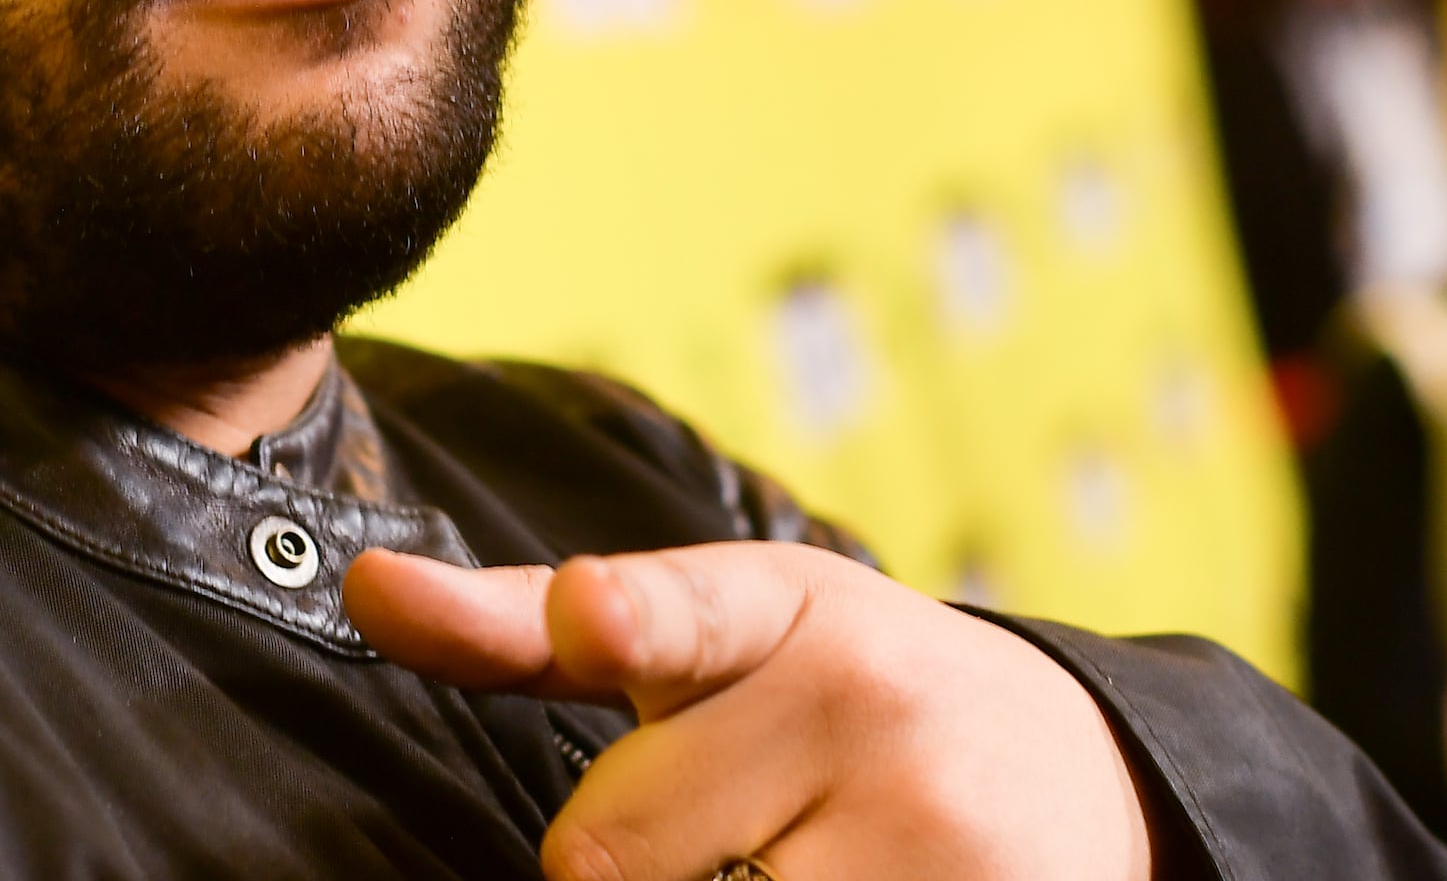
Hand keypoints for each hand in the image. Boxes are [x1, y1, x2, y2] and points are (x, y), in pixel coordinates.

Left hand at [347, 541, 1150, 880]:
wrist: (1081, 770)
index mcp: (786, 610)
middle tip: (738, 831)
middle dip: (633, 866)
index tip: (591, 606)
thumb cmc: (840, 705)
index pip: (690, 609)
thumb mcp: (717, 637)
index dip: (626, 612)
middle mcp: (866, 703)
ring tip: (792, 867)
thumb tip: (364, 593)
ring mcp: (931, 834)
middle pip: (610, 850)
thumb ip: (533, 629)